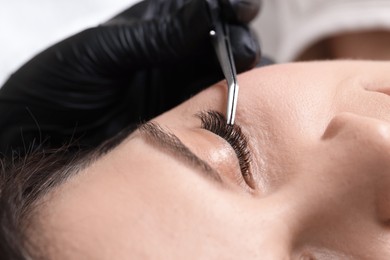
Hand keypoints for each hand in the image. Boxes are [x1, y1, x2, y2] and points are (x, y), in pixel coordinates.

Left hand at [0, 0, 260, 155]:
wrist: (38, 139)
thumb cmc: (55, 87)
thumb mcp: (101, 53)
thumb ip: (156, 37)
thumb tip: (206, 14)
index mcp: (153, 26)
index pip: (201, 9)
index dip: (227, 6)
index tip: (242, 8)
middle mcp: (172, 57)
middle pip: (225, 43)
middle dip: (239, 42)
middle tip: (240, 50)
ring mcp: (178, 90)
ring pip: (228, 77)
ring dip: (245, 78)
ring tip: (248, 81)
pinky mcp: (181, 122)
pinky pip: (215, 111)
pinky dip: (236, 110)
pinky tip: (243, 108)